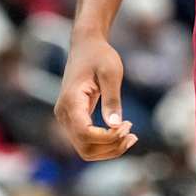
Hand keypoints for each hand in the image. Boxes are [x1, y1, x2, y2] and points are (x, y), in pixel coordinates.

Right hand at [54, 32, 135, 159]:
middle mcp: (64, 114)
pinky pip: (87, 141)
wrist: (86, 46)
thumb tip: (115, 125)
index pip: (84, 133)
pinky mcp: (73, 120)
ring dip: (109, 149)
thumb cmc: (99, 55)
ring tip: (130, 136)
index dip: (107, 138)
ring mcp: (66, 119)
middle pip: (85, 148)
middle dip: (111, 148)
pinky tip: (122, 133)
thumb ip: (112, 99)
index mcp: (71, 101)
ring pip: (86, 149)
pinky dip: (105, 143)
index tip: (127, 125)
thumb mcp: (111, 72)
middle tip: (132, 134)